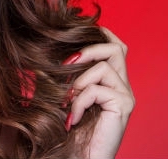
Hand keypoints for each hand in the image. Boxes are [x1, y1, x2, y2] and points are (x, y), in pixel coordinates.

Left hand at [64, 27, 134, 158]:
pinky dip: (80, 101)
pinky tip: (73, 118)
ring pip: (105, 66)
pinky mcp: (124, 107)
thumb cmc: (69, 132)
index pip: (115, 46)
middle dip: (89, 50)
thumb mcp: (63, 97)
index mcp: (111, 81)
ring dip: (79, 81)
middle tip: (64, 65)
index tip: (75, 34)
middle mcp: (123, 86)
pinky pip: (98, 89)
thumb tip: (42, 54)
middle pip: (117, 48)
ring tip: (67, 101)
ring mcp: (126, 96)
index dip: (100, 34)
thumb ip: (63, 77)